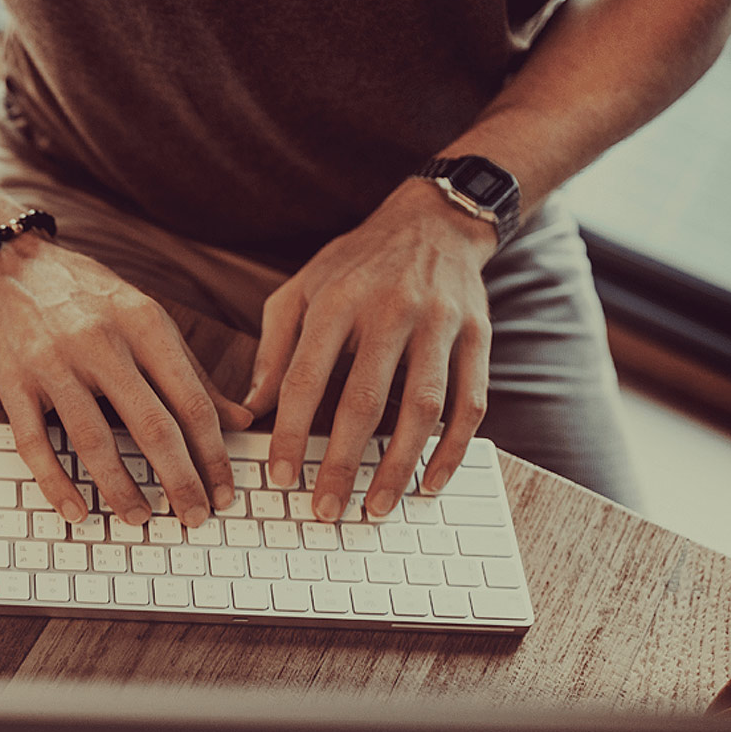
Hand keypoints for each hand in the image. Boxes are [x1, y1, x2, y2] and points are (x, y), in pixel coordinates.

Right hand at [0, 232, 252, 526]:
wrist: (4, 262)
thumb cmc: (81, 293)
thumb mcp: (143, 316)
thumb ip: (190, 370)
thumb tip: (240, 419)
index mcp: (142, 323)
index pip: (191, 401)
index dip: (213, 454)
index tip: (224, 491)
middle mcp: (100, 341)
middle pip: (151, 426)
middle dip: (180, 480)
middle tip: (194, 517)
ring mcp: (52, 362)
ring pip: (93, 441)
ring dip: (121, 489)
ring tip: (140, 519)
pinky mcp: (12, 381)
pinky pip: (34, 442)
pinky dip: (56, 482)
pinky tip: (75, 509)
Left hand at [243, 179, 495, 520]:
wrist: (434, 221)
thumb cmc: (354, 263)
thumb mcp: (300, 289)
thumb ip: (274, 347)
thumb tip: (252, 408)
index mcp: (337, 300)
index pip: (305, 377)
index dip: (290, 431)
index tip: (280, 477)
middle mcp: (390, 311)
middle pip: (364, 401)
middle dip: (342, 463)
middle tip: (326, 511)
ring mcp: (440, 324)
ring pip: (422, 409)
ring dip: (399, 465)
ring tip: (376, 507)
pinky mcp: (478, 336)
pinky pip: (470, 403)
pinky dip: (453, 448)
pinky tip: (432, 481)